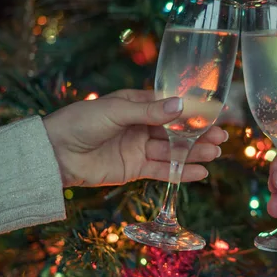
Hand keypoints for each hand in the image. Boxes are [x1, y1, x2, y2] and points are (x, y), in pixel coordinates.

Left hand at [43, 89, 226, 186]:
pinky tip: (200, 171)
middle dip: (199, 134)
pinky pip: (162, 170)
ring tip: (215, 152)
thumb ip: (149, 111)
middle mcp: (141, 126)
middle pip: (176, 130)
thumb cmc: (81, 122)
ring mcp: (139, 148)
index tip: (215, 113)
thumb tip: (181, 106)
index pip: (171, 106)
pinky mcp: (135, 169)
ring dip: (194, 152)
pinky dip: (180, 171)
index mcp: (137, 105)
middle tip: (221, 136)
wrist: (55, 154)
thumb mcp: (115, 111)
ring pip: (173, 150)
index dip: (193, 111)